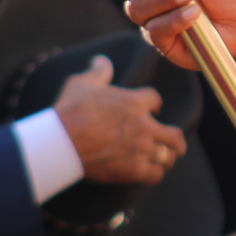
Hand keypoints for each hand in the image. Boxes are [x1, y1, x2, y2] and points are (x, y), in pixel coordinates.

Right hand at [53, 55, 185, 184]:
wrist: (60, 142)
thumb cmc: (70, 111)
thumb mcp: (82, 84)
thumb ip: (98, 72)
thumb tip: (101, 60)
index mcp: (135, 102)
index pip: (156, 100)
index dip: (154, 105)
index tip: (152, 110)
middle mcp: (144, 126)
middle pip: (175, 135)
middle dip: (175, 140)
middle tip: (173, 143)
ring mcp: (141, 149)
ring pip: (169, 157)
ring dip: (166, 158)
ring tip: (162, 160)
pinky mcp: (133, 170)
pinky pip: (155, 174)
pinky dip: (153, 174)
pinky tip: (147, 172)